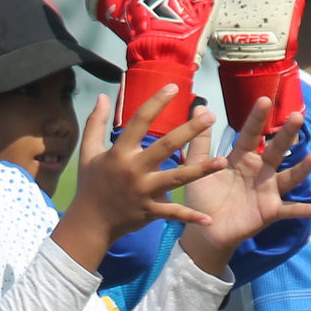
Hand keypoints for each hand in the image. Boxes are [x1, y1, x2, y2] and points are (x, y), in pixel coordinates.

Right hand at [55, 90, 223, 269]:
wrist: (88, 223)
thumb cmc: (90, 185)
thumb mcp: (88, 152)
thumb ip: (95, 123)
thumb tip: (102, 96)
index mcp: (120, 152)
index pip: (140, 121)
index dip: (156, 102)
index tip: (174, 87)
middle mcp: (134, 170)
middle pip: (166, 146)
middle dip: (189, 131)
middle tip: (211, 116)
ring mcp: (143, 192)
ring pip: (177, 179)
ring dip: (201, 171)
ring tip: (223, 161)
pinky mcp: (150, 211)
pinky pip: (173, 214)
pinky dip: (191, 217)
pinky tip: (209, 219)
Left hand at [175, 98, 310, 274]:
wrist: (204, 231)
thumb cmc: (203, 198)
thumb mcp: (199, 167)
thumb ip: (201, 140)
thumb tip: (201, 107)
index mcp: (242, 158)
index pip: (252, 134)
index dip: (257, 118)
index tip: (264, 99)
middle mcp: (259, 171)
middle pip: (276, 150)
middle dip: (286, 135)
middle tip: (297, 116)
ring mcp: (267, 190)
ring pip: (289, 177)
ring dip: (303, 168)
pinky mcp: (270, 211)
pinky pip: (290, 210)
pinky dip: (306, 210)